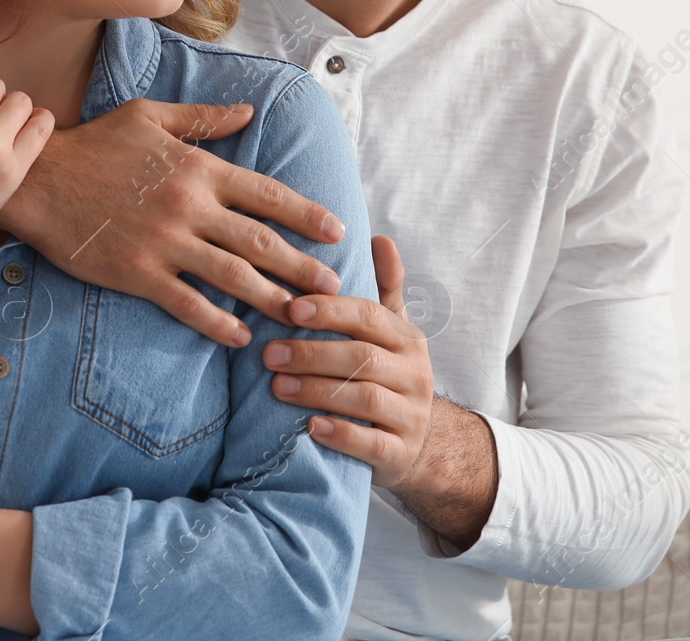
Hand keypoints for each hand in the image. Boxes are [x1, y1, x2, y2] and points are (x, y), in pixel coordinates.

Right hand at [0, 97, 346, 345]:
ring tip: (301, 316)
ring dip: (271, 298)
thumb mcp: (151, 117)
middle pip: (259, 240)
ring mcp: (164, 242)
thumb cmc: (95, 144)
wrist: (37, 179)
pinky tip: (240, 335)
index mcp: (198, 168)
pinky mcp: (138, 272)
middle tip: (333, 286)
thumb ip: (204, 118)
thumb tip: (249, 112)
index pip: (266, 193)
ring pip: (232, 276)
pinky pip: (187, 303)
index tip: (336, 231)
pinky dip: (217, 321)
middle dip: (302, 265)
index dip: (306, 214)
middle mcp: (189, 206)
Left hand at [264, 236, 435, 487]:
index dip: (331, 310)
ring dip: (317, 390)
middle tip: (269, 354)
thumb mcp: (393, 332)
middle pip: (363, 357)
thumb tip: (380, 237)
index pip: (370, 316)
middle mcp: (416, 373)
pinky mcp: (402, 453)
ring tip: (277, 387)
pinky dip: (341, 434)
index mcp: (408, 339)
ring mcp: (412, 415)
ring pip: (366, 398)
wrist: (420, 442)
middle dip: (313, 353)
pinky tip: (310, 427)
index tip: (291, 308)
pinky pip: (373, 443)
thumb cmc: (390, 375)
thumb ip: (385, 288)